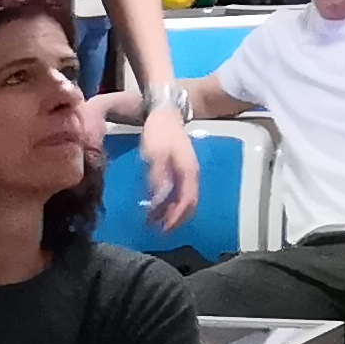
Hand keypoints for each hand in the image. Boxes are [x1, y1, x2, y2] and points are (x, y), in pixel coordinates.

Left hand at [136, 110, 200, 231]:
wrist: (165, 113)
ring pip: (183, 198)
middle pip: (188, 204)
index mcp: (188, 172)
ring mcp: (187, 172)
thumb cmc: (160, 132)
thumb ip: (158, 178)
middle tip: (158, 231)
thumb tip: (157, 201)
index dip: (176, 218)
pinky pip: (178, 191)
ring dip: (170, 212)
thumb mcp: (155, 154)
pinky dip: (168, 202)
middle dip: (175, 219)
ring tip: (152, 221)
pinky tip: (155, 205)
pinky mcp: (180, 169)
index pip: (187, 202)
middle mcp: (192, 175)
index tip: (164, 230)